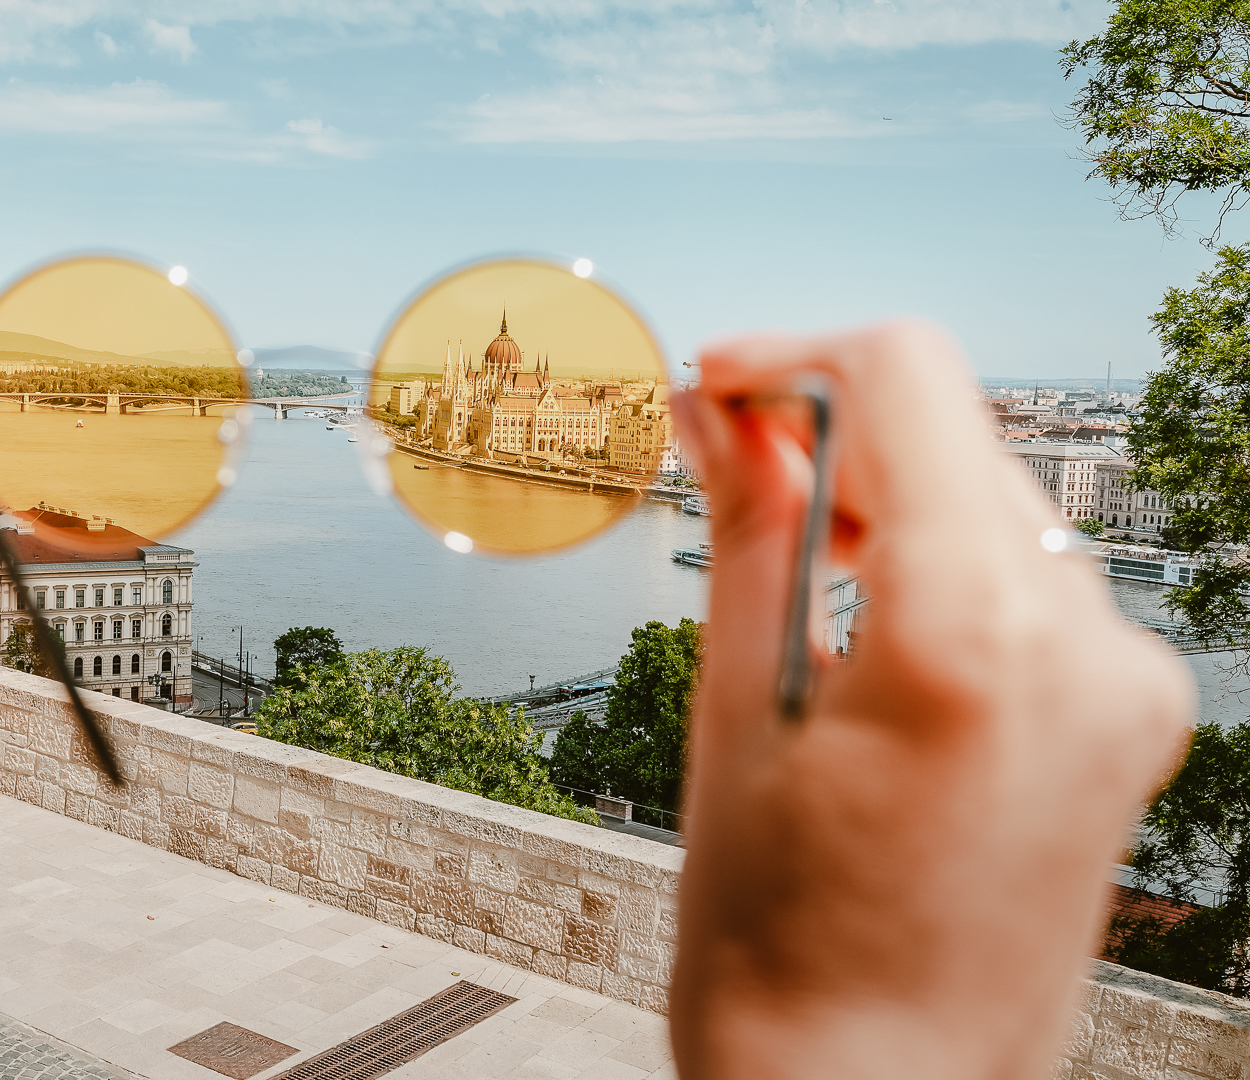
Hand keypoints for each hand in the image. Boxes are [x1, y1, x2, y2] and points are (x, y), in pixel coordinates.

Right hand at [669, 321, 1192, 1078]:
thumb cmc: (779, 944)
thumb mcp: (738, 714)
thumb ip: (748, 531)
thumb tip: (720, 407)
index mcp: (971, 634)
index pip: (903, 379)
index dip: (788, 358)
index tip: (712, 387)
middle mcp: (1086, 644)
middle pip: (953, 437)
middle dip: (831, 435)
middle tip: (722, 468)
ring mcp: (1129, 688)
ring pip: (995, 505)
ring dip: (888, 504)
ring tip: (791, 580)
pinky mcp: (1134, 724)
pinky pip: (1035, 585)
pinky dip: (944, 570)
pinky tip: (867, 633)